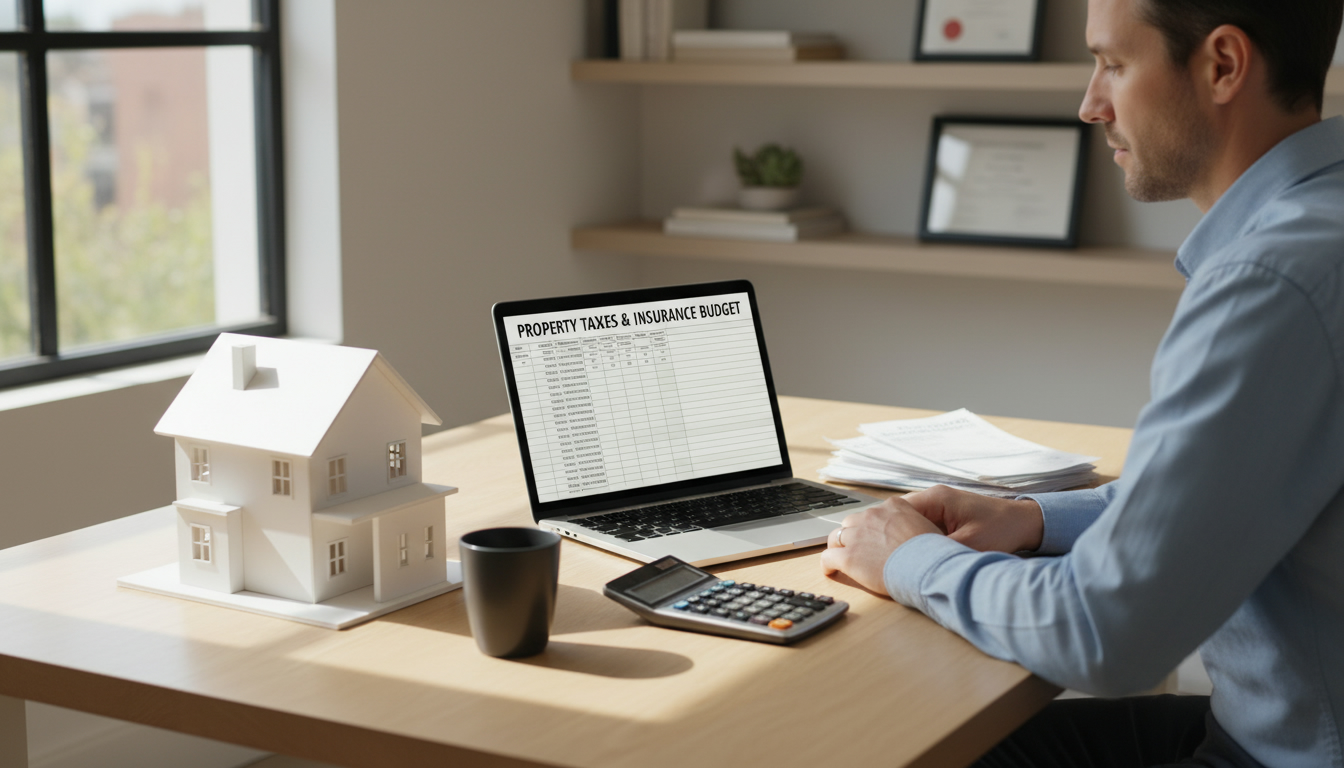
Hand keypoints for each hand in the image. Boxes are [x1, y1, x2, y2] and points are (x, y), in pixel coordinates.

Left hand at [819, 496, 942, 593]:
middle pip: (852, 522)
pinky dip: (827, 564)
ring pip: (837, 536)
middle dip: (853, 534)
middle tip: (858, 548)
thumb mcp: (926, 527)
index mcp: (892, 507)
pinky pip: (828, 557)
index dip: (870, 526)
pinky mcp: (848, 557)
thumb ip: (912, 524)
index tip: (873, 536)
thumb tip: (911, 534)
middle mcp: (872, 516)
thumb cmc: (933, 553)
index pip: (873, 512)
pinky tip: (830, 571)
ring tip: (841, 557)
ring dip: (839, 546)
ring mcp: (857, 536)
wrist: (928, 568)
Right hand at [901, 485, 1043, 553]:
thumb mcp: (970, 545)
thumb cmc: (1002, 529)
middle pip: (898, 515)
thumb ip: (941, 552)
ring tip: (902, 557)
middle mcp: (933, 497)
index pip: (897, 511)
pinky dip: (918, 538)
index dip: (887, 531)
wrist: (1024, 522)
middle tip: (889, 557)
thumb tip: (915, 565)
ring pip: (908, 521)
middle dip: (893, 536)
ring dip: (906, 537)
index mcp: (936, 499)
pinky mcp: (944, 514)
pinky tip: (919, 554)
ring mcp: (938, 505)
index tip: (883, 551)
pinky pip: (921, 524)